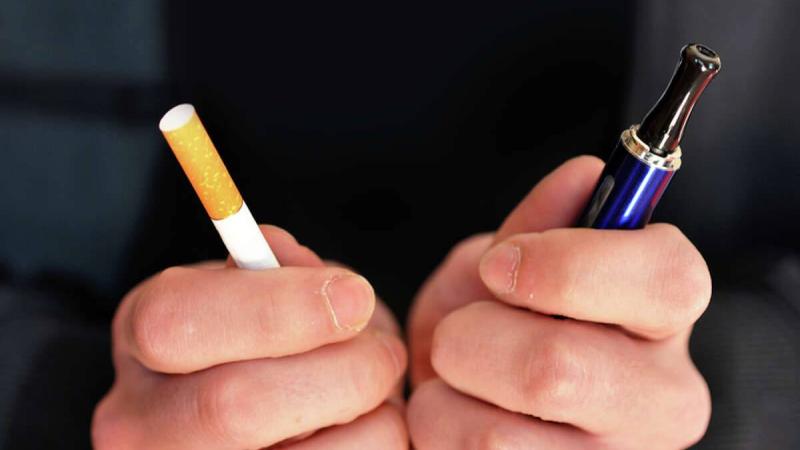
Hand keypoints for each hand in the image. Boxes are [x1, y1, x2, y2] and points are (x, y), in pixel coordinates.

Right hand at [92, 225, 407, 448]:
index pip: (173, 325)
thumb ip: (284, 270)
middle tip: (382, 351)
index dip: (277, 308)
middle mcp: (139, 424)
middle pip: (237, 405)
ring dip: (368, 410)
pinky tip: (358, 425)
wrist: (266, 407)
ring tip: (371, 388)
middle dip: (340, 368)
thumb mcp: (267, 284)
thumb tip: (329, 288)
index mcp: (141, 339)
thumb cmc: (270, 333)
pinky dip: (375, 438)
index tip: (353, 295)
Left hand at [407, 156, 711, 448]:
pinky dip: (436, 428)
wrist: (471, 398)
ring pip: (498, 436)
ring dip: (448, 392)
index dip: (565, 264)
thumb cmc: (498, 323)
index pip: (664, 280)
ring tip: (460, 381)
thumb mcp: (509, 264)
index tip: (499, 266)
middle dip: (473, 338)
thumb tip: (585, 174)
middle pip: (557, 369)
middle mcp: (662, 398)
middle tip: (462, 334)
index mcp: (663, 317)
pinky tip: (460, 416)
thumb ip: (539, 225)